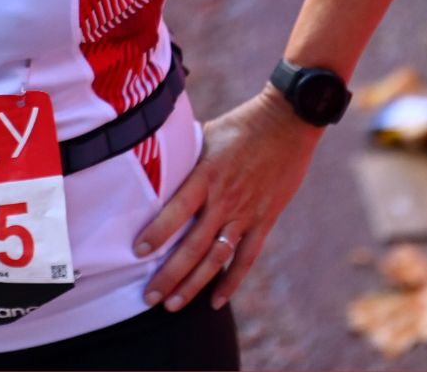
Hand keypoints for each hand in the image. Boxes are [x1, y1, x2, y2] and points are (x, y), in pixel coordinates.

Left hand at [133, 88, 321, 311]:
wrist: (288, 121)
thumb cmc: (241, 124)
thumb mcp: (205, 135)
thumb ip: (184, 159)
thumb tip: (153, 167)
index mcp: (206, 175)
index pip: (176, 210)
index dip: (157, 232)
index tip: (138, 251)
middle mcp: (225, 199)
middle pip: (193, 246)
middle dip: (169, 275)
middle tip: (149, 297)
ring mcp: (246, 213)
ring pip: (216, 258)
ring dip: (194, 285)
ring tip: (173, 305)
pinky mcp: (264, 219)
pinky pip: (247, 257)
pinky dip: (232, 281)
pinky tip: (216, 301)